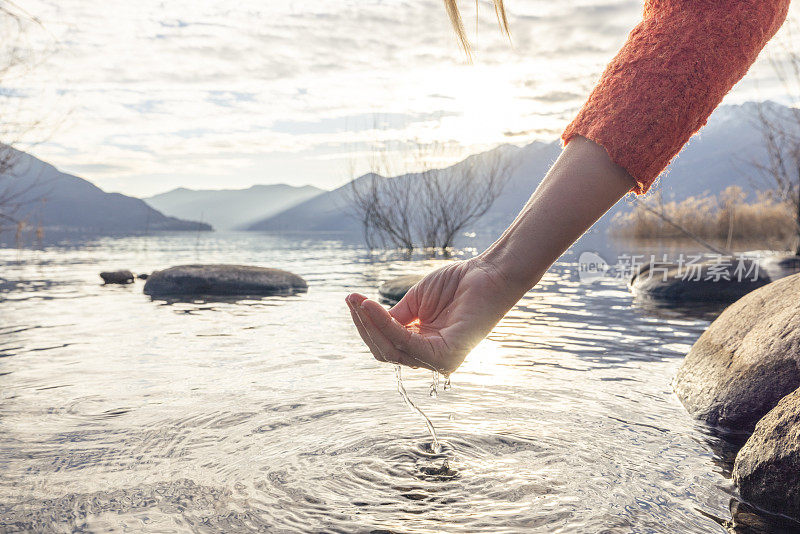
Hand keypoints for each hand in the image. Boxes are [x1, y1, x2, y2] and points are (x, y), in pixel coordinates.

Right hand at [345, 256, 519, 374]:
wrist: (488, 274)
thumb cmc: (456, 285)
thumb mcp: (416, 302)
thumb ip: (393, 318)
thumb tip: (368, 322)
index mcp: (423, 346)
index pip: (386, 345)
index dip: (366, 325)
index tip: (353, 300)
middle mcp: (430, 358)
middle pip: (384, 351)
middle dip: (364, 326)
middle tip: (351, 299)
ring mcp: (439, 361)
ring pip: (391, 350)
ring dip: (370, 325)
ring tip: (359, 301)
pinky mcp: (446, 356)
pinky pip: (406, 343)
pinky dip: (385, 325)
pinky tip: (372, 307)